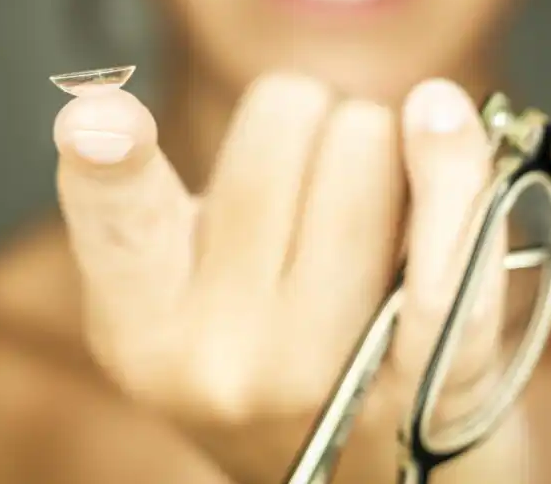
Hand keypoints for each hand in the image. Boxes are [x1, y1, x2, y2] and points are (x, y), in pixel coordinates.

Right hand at [54, 74, 527, 483]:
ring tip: (359, 212)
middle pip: (284, 122)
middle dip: (304, 121)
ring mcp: (333, 366)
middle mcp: (225, 356)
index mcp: (142, 324)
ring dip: (374, 146)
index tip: (95, 120)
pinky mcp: (434, 373)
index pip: (119, 221)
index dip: (106, 160)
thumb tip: (125, 102)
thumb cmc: (256, 352)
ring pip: (366, 144)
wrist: (346, 472)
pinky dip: (454, 161)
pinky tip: (442, 118)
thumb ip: (154, 201)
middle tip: (305, 182)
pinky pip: (451, 232)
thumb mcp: (175, 292)